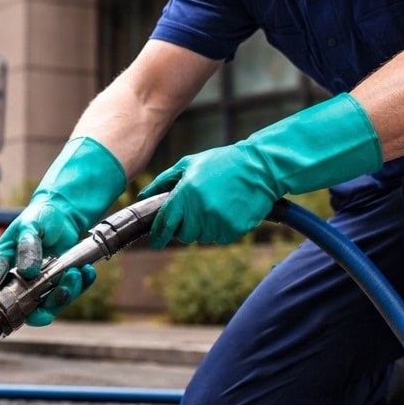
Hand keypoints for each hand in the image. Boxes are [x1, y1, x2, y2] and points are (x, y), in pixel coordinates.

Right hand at [0, 136, 127, 326]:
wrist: (64, 213)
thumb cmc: (40, 216)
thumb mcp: (30, 225)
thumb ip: (27, 246)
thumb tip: (27, 272)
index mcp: (3, 263)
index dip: (0, 303)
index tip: (16, 306)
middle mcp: (18, 279)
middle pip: (23, 308)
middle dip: (43, 308)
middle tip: (60, 290)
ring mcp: (38, 285)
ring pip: (48, 305)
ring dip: (65, 294)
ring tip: (76, 272)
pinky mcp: (58, 284)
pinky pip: (68, 295)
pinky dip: (80, 287)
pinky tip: (87, 272)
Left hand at [140, 144, 276, 246]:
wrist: (260, 168)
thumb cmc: (222, 163)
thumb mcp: (190, 164)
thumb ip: (164, 181)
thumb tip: (143, 196)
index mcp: (186, 193)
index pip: (166, 223)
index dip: (159, 235)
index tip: (155, 242)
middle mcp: (201, 210)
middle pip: (184, 234)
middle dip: (186, 226)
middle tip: (195, 211)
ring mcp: (219, 222)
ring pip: (202, 237)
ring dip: (204, 227)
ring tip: (214, 206)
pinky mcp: (235, 229)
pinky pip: (220, 238)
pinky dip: (220, 229)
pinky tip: (226, 211)